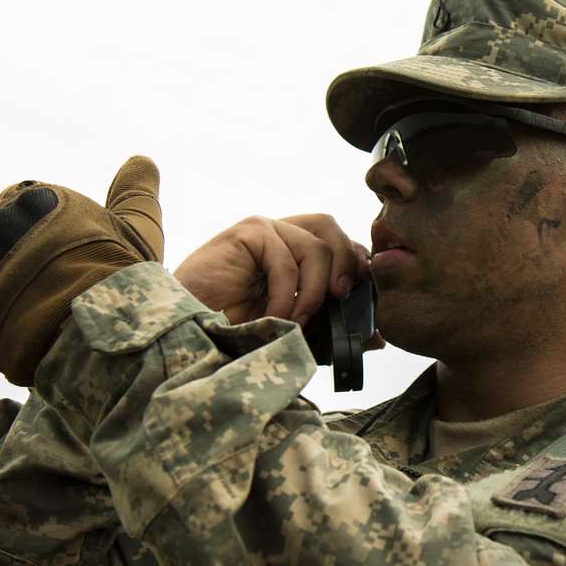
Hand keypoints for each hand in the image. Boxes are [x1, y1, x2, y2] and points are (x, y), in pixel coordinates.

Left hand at [0, 156, 163, 385]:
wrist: (90, 326)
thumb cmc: (118, 275)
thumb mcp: (137, 228)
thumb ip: (135, 192)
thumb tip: (141, 159)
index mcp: (32, 198)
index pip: (24, 206)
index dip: (44, 235)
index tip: (65, 258)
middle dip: (14, 268)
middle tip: (48, 296)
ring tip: (25, 325)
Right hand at [173, 214, 375, 328]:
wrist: (186, 332)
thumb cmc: (236, 331)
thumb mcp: (295, 332)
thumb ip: (332, 329)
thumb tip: (379, 336)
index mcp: (294, 252)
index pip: (339, 242)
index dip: (356, 263)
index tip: (361, 297)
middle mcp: (281, 235)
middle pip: (332, 229)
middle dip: (347, 265)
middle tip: (341, 300)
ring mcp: (264, 230)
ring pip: (316, 247)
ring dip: (314, 291)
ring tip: (295, 321)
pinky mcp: (247, 233)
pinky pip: (286, 260)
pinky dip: (287, 295)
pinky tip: (273, 317)